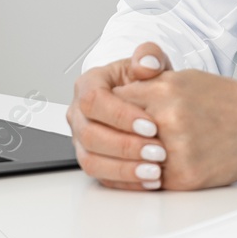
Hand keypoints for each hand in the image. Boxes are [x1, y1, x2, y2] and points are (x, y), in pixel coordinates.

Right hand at [67, 42, 173, 189]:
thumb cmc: (144, 80)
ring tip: (155, 170)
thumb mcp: (151, 62)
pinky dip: (125, 181)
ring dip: (124, 169)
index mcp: (88, 85)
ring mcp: (81, 140)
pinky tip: (148, 180)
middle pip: (90, 134)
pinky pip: (101, 177)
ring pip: (91, 160)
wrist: (144, 99)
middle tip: (158, 151)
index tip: (151, 125)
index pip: (94, 100)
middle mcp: (78, 114)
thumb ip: (150, 56)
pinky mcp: (91, 159)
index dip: (120, 115)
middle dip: (126, 146)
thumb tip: (145, 63)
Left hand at [115, 65, 236, 189]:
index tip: (112, 113)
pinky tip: (147, 168)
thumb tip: (118, 94)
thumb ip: (149, 84)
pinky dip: (142, 177)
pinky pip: (146, 181)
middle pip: (117, 131)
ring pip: (129, 159)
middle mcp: (167, 119)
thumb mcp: (185, 78)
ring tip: (131, 153)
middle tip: (114, 136)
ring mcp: (174, 151)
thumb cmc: (223, 101)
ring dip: (126, 158)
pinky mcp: (182, 177)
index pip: (115, 100)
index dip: (111, 108)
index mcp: (165, 90)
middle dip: (114, 134)